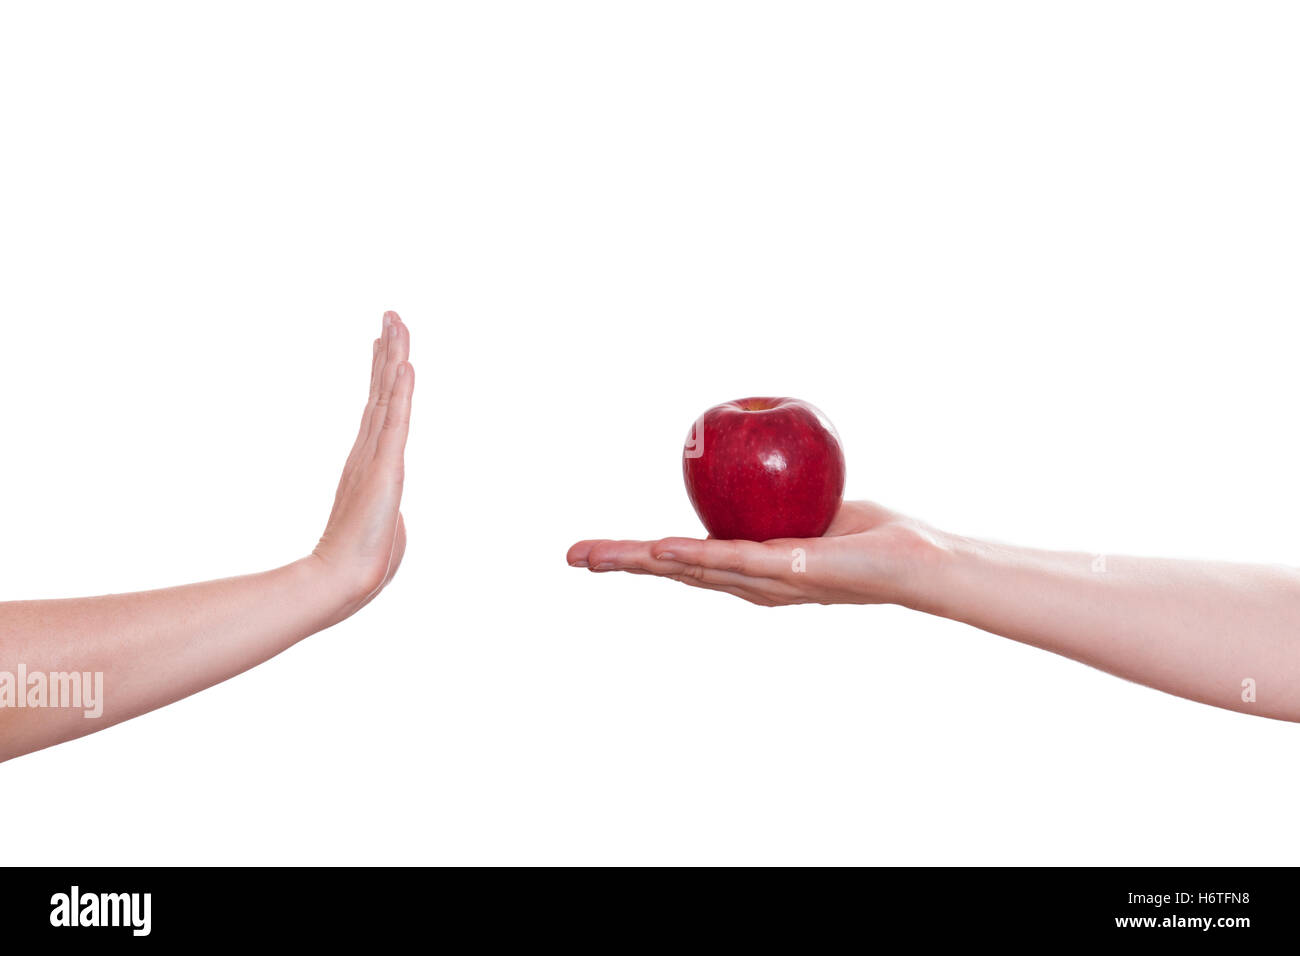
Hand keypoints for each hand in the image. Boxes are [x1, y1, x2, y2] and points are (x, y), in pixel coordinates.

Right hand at [313, 311, 414, 605]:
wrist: (342, 580)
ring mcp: (375, 456)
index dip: (384, 374)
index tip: (386, 344)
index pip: (380, 408)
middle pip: (381, 390)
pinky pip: (396, 423)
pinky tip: (405, 365)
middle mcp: (368, 451)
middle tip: (391, 315)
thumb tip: (391, 518)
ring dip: (394, 358)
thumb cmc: (361, 562)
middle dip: (388, 352)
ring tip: (397, 323)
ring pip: (387, 397)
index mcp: (368, 462)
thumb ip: (389, 513)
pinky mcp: (385, 468)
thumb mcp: (385, 525)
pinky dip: (401, 392)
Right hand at [567, 501, 943, 606]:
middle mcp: (747, 583)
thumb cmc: (868, 534)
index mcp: (745, 570)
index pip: (677, 561)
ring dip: (640, 562)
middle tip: (571, 557)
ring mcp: (765, 581)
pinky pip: (735, 559)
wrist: (913, 559)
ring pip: (689, 569)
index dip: (633, 554)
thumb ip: (776, 494)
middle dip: (618, 563)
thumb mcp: (809, 508)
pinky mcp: (789, 573)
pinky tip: (664, 549)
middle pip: (669, 571)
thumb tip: (754, 457)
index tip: (591, 551)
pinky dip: (696, 555)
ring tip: (598, 557)